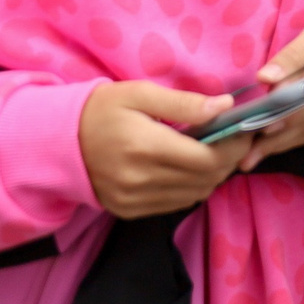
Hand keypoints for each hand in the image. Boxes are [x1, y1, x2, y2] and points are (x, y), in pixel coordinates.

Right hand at [78, 81, 252, 217]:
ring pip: (195, 194)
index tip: (245, 129)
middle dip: (230, 159)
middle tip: (237, 139)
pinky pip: (175, 204)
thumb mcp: (139, 93)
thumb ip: (183, 102)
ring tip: (216, 151)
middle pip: (206, 179)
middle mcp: (140, 180)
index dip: (235, 146)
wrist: (57, 142)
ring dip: (214, 175)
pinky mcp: (128, 211)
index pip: (207, 158)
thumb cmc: (101, 110)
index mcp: (145, 147)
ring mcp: (133, 200)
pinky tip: (192, 167)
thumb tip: (225, 107)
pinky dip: (193, 187)